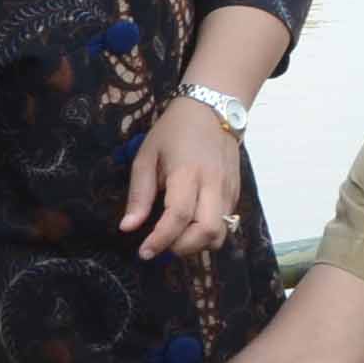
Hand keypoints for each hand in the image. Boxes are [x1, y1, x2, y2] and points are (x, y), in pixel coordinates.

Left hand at [124, 99, 244, 261]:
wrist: (213, 109)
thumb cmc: (174, 131)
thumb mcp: (146, 156)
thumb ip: (139, 194)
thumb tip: (128, 227)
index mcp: (187, 173)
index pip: (178, 217)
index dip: (160, 240)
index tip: (144, 252)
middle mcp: (213, 184)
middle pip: (207, 232)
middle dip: (183, 248)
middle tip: (162, 246)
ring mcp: (229, 190)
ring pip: (221, 233)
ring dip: (198, 244)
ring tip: (176, 237)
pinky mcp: (235, 193)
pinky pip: (226, 223)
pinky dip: (207, 233)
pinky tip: (190, 225)